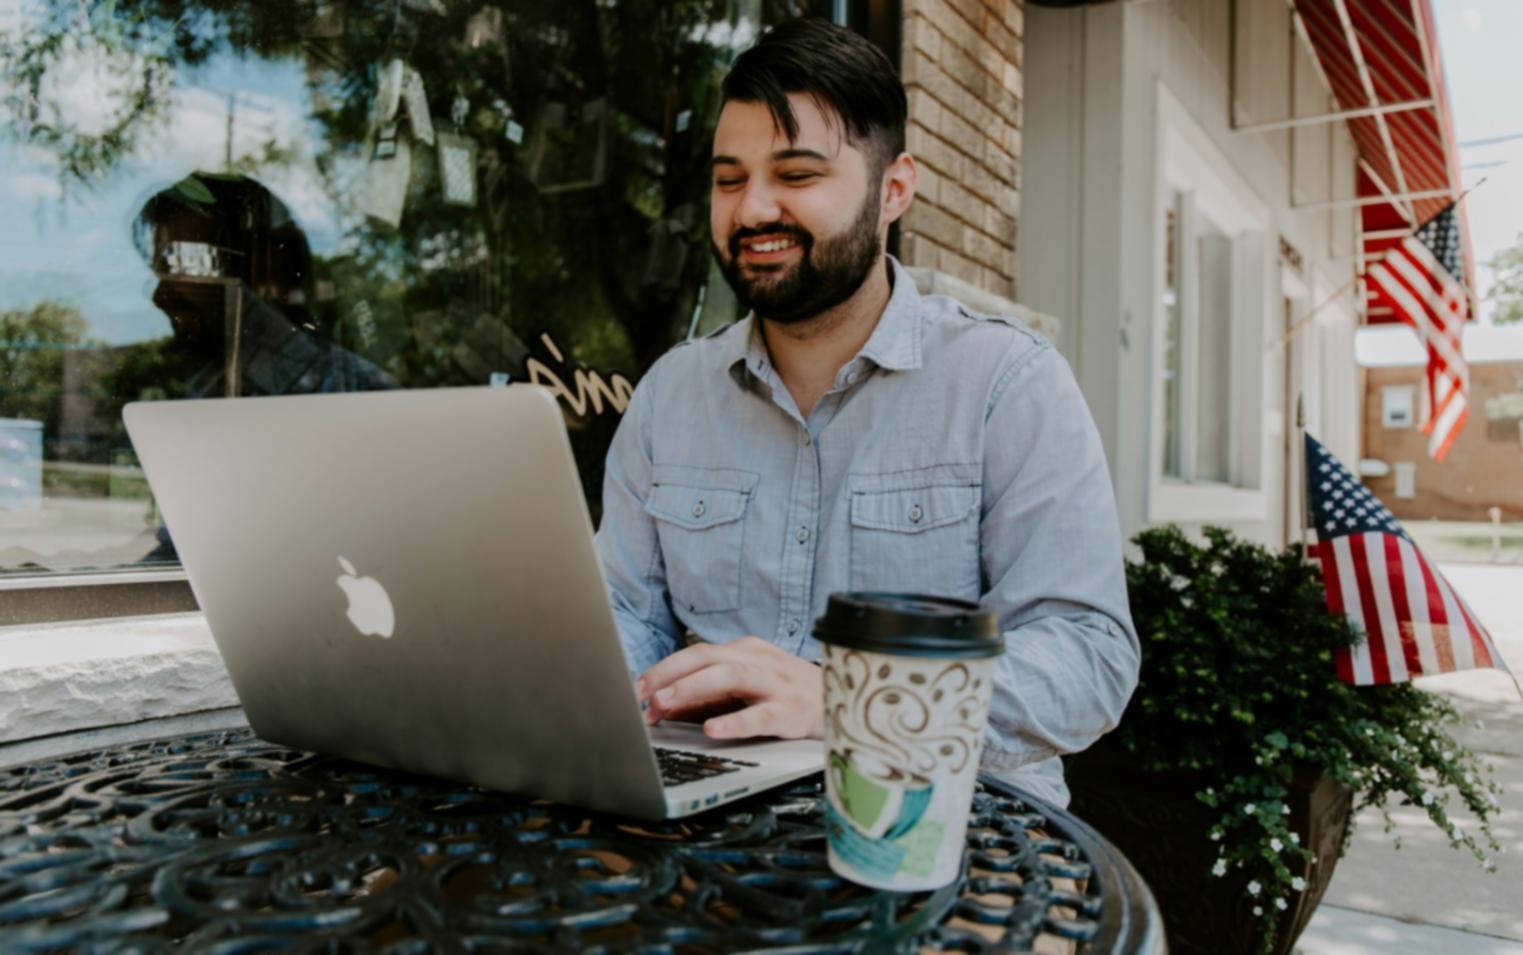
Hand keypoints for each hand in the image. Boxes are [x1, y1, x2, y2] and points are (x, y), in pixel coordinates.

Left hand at [635, 636, 823, 739]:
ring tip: (664, 705)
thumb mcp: (749, 687)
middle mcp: (759, 661)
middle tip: (641, 695)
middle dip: (670, 674)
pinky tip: (712, 729)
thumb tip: (663, 705)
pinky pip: (760, 715)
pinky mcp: (792, 712)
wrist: (848, 703)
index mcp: (746, 651)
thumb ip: (711, 694)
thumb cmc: (790, 695)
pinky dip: (734, 721)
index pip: (697, 653)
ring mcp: (777, 685)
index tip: (636, 689)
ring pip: (730, 677)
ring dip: (691, 689)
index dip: (664, 670)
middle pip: (707, 657)